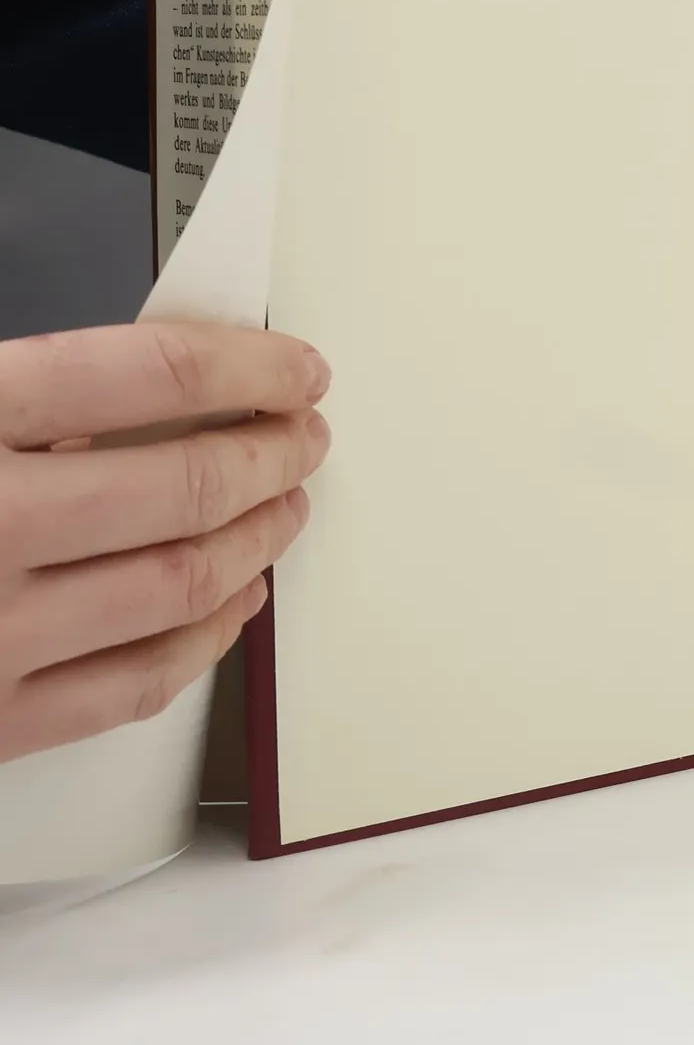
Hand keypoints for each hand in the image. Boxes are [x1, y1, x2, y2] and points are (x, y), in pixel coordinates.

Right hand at [0, 323, 330, 761]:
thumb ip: (18, 395)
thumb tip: (154, 386)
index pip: (148, 374)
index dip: (247, 364)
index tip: (297, 366)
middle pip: (188, 484)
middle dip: (275, 453)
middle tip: (308, 434)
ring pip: (183, 583)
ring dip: (262, 537)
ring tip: (289, 504)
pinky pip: (135, 685)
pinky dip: (207, 639)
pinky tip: (232, 604)